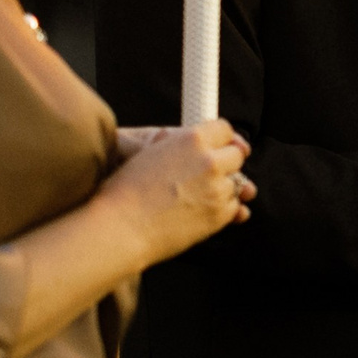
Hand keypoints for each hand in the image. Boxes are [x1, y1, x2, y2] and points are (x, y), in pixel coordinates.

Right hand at [103, 119, 254, 262]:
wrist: (120, 227)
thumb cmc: (126, 191)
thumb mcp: (151, 151)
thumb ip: (180, 144)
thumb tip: (201, 143)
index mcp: (192, 139)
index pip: (225, 129)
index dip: (221, 139)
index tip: (219, 147)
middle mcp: (210, 161)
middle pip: (237, 155)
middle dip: (226, 163)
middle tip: (207, 174)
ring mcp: (218, 189)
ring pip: (237, 183)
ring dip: (222, 188)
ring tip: (195, 197)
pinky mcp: (219, 215)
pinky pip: (234, 208)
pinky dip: (223, 210)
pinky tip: (200, 211)